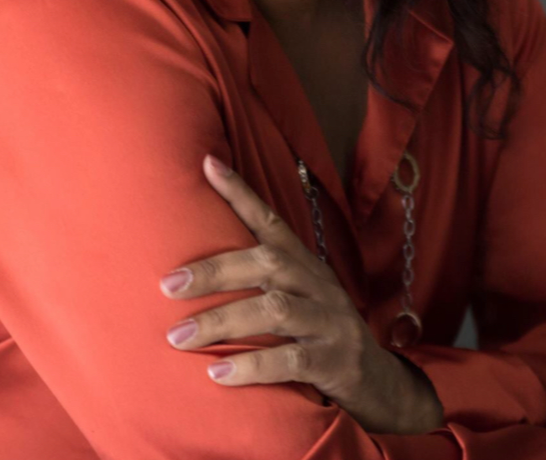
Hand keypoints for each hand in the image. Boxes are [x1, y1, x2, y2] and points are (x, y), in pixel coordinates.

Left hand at [159, 154, 442, 434]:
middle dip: (215, 270)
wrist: (378, 381)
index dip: (240, 192)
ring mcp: (329, 321)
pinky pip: (291, 360)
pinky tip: (217, 374)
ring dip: (223, 321)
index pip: (270, 220)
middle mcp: (317, 284)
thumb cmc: (318, 332)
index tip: (208, 164)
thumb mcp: (297, 295)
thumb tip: (194, 264)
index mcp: (304, 264)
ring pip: (276, 310)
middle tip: (168, 284)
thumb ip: (261, 277)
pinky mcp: (335, 361)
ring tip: (178, 336)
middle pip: (267, 263)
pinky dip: (252, 366)